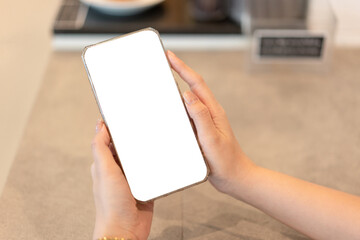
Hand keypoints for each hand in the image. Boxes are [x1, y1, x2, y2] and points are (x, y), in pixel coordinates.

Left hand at [91, 120, 152, 239]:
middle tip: (145, 123)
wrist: (126, 230)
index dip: (115, 127)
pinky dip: (156, 164)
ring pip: (141, 157)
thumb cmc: (111, 205)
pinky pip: (152, 170)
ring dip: (147, 150)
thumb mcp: (104, 171)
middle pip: (127, 147)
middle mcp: (118, 169)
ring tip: (156, 137)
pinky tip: (162, 158)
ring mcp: (132, 178)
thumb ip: (100, 149)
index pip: (109, 140)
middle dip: (134, 136)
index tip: (124, 114)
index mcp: (105, 164)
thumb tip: (99, 126)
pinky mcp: (145, 185)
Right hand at [167, 51, 255, 193]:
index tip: (170, 56)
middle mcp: (209, 113)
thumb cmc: (226, 160)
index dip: (182, 68)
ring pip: (189, 100)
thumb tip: (188, 95)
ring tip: (163, 81)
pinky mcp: (201, 131)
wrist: (234, 177)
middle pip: (192, 87)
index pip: (196, 84)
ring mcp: (205, 122)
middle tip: (164, 62)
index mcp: (213, 111)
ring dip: (177, 88)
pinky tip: (169, 109)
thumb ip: (201, 116)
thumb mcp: (212, 138)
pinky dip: (177, 107)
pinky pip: (187, 114)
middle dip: (179, 72)